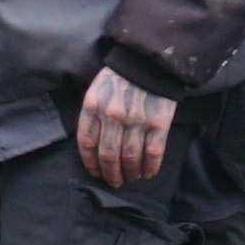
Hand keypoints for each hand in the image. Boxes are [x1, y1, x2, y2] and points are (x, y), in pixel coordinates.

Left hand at [72, 67, 177, 191]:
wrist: (149, 62)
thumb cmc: (119, 78)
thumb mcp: (96, 91)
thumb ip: (92, 115)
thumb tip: (92, 146)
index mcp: (93, 106)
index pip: (87, 143)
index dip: (90, 163)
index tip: (95, 172)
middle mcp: (112, 115)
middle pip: (108, 155)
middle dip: (110, 174)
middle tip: (113, 182)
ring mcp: (136, 120)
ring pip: (129, 158)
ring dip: (129, 173)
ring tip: (130, 178)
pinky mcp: (158, 123)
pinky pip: (153, 153)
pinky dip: (150, 168)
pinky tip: (147, 173)